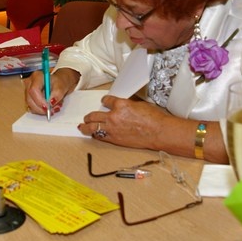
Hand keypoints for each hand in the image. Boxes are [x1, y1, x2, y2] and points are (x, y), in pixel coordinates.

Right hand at [24, 68, 79, 115]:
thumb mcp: (62, 86)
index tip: (48, 107)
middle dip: (41, 108)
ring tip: (54, 107)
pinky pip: (33, 108)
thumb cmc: (60, 82)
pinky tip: (50, 107)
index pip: (34, 90)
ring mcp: (28, 91)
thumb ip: (57, 93)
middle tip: (52, 111)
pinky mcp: (30, 98)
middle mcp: (30, 83)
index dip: (40, 101)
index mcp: (37, 76)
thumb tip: (51, 102)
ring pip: (31, 106)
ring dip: (42, 110)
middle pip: (30, 99)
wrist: (59, 83)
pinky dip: (41, 111)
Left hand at [79, 95, 228, 162]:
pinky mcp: (115, 139)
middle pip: (94, 114)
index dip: (105, 101)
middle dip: (89, 116)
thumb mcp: (140, 104)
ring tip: (82, 126)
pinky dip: (95, 135)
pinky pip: (100, 136)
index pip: (107, 100)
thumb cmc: (154, 118)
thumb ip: (128, 104)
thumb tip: (124, 104)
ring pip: (92, 126)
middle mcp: (114, 116)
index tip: (104, 102)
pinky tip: (93, 134)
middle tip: (87, 117)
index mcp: (121, 104)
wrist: (159, 132)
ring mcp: (113, 128)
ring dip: (86, 126)